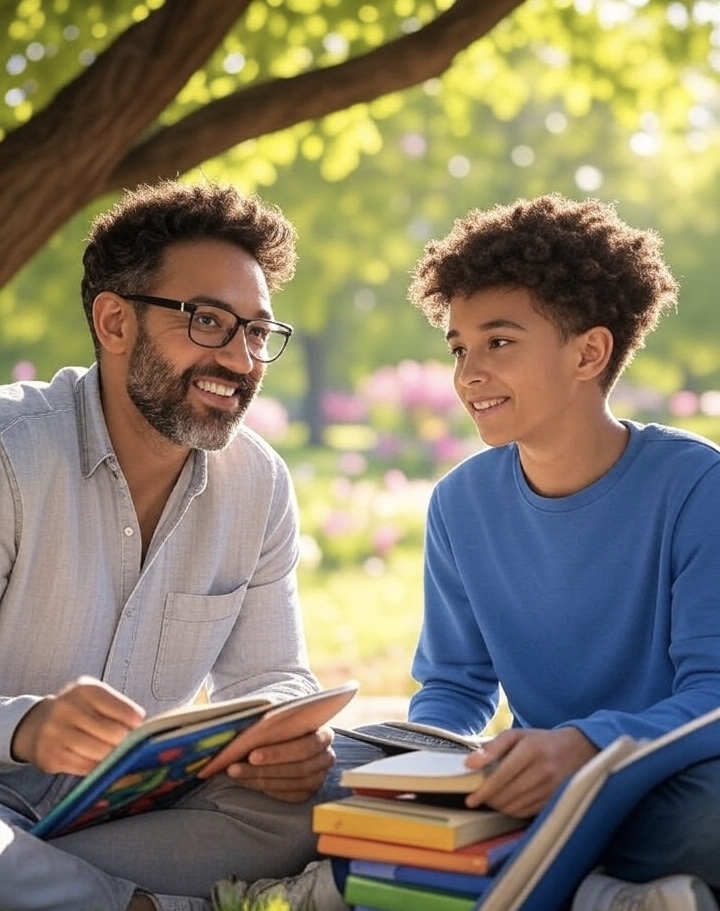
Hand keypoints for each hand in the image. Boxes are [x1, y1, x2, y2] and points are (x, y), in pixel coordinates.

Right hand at [10, 676, 145, 775]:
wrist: (37, 724)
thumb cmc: (79, 710)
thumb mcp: (97, 699)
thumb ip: (119, 709)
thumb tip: (145, 729)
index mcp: (86, 690)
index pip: (123, 710)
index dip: (136, 723)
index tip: (139, 728)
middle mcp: (68, 708)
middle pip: (114, 734)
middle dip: (125, 742)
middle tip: (129, 744)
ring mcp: (57, 733)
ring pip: (101, 753)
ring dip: (113, 756)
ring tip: (114, 753)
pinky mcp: (51, 757)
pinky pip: (86, 767)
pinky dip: (97, 767)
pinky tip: (97, 761)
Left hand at [220, 724, 335, 802]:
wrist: (286, 741)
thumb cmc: (281, 728)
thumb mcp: (277, 720)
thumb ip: (266, 726)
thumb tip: (239, 736)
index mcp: (323, 732)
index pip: (305, 744)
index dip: (278, 752)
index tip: (251, 755)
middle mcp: (326, 755)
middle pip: (299, 764)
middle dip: (265, 767)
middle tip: (236, 767)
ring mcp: (320, 776)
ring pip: (293, 781)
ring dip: (260, 778)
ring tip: (235, 773)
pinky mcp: (310, 791)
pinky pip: (290, 795)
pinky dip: (268, 789)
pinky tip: (248, 781)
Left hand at [463, 727, 597, 817]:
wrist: (578, 749)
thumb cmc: (540, 741)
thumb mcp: (516, 735)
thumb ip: (492, 747)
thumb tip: (469, 764)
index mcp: (531, 750)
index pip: (501, 776)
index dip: (484, 790)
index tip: (470, 799)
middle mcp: (543, 770)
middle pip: (508, 794)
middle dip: (490, 799)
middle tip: (479, 797)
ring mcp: (552, 788)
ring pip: (517, 807)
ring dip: (500, 806)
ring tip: (493, 799)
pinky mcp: (555, 800)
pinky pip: (528, 812)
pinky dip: (513, 811)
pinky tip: (508, 802)